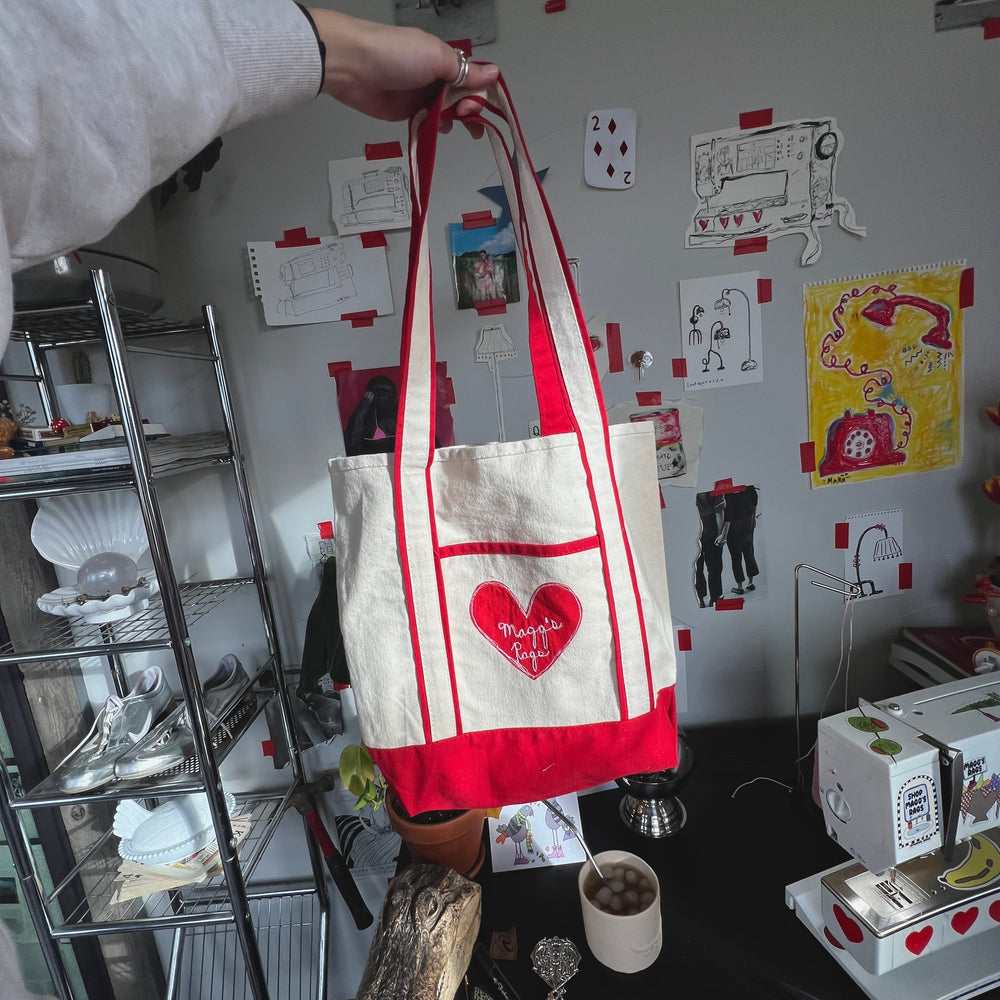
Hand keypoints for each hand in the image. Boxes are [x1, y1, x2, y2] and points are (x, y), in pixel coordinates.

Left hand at [309, 9, 497, 125]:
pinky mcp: (407, 114)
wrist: (353, 66)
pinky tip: (437, 130)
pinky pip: (428, 124)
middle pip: (462, 99)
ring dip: (453, 121)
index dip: (479, 94)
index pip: (472, 80)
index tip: (478, 106)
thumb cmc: (395, 53)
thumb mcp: (437, 56)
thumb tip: (494, 73)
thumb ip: (466, 71)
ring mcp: (421, 97)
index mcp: (444, 59)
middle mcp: (435, 78)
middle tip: (464, 115)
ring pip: (447, 114)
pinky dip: (435, 129)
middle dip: (468, 110)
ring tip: (448, 122)